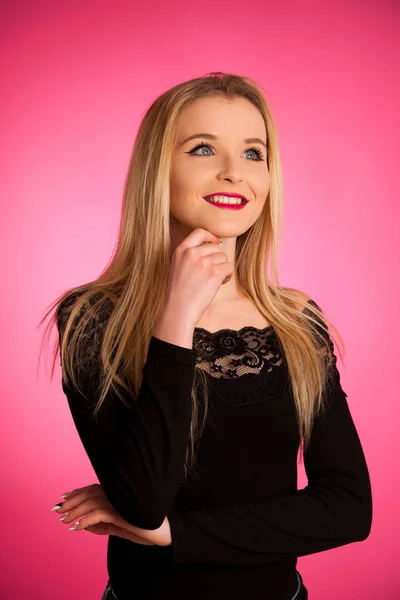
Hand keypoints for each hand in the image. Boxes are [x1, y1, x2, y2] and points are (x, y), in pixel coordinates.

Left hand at [51, 483, 171, 545]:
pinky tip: (77, 527)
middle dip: (72, 501)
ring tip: (65, 521)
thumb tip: (86, 526)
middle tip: (58, 510)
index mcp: (118, 492)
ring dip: (75, 511)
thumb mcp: (119, 526)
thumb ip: (104, 525)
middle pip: (90, 493)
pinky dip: (85, 520)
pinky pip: (98, 514)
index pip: (94, 488)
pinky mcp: (121, 511)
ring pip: (91, 502)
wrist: (162, 531)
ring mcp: (120, 501)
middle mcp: (118, 493)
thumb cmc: (144, 526)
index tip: (64, 496)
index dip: (78, 492)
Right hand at [165, 228, 232, 326]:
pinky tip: (218, 284)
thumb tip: (213, 246)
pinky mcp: (214, 272)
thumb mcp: (177, 266)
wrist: (179, 309)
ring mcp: (204, 262)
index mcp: (181, 250)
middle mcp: (192, 253)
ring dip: (222, 269)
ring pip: (223, 258)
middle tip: (210, 274)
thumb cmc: (179, 293)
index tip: (216, 243)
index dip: (210, 236)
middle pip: (215, 248)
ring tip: (212, 281)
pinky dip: (227, 276)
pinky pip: (229, 268)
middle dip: (217, 260)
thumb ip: (190, 255)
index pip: (199, 232)